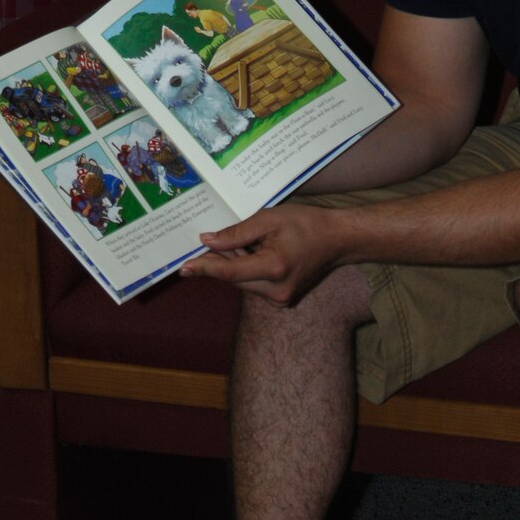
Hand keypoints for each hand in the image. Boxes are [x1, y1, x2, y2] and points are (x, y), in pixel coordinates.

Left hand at [180, 202, 342, 303]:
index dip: (204, 268)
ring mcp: (280, 298)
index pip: (230, 271)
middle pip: (233, 278)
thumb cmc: (306, 224)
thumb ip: (236, 233)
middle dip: (220, 260)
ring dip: (235, 264)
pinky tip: (255, 253)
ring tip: (249, 242)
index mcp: (274, 267)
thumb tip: (207, 241)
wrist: (337, 240)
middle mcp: (276, 290)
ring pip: (241, 282)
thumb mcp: (269, 219)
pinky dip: (247, 269)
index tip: (183, 268)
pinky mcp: (281, 299)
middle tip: (212, 240)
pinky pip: (252, 284)